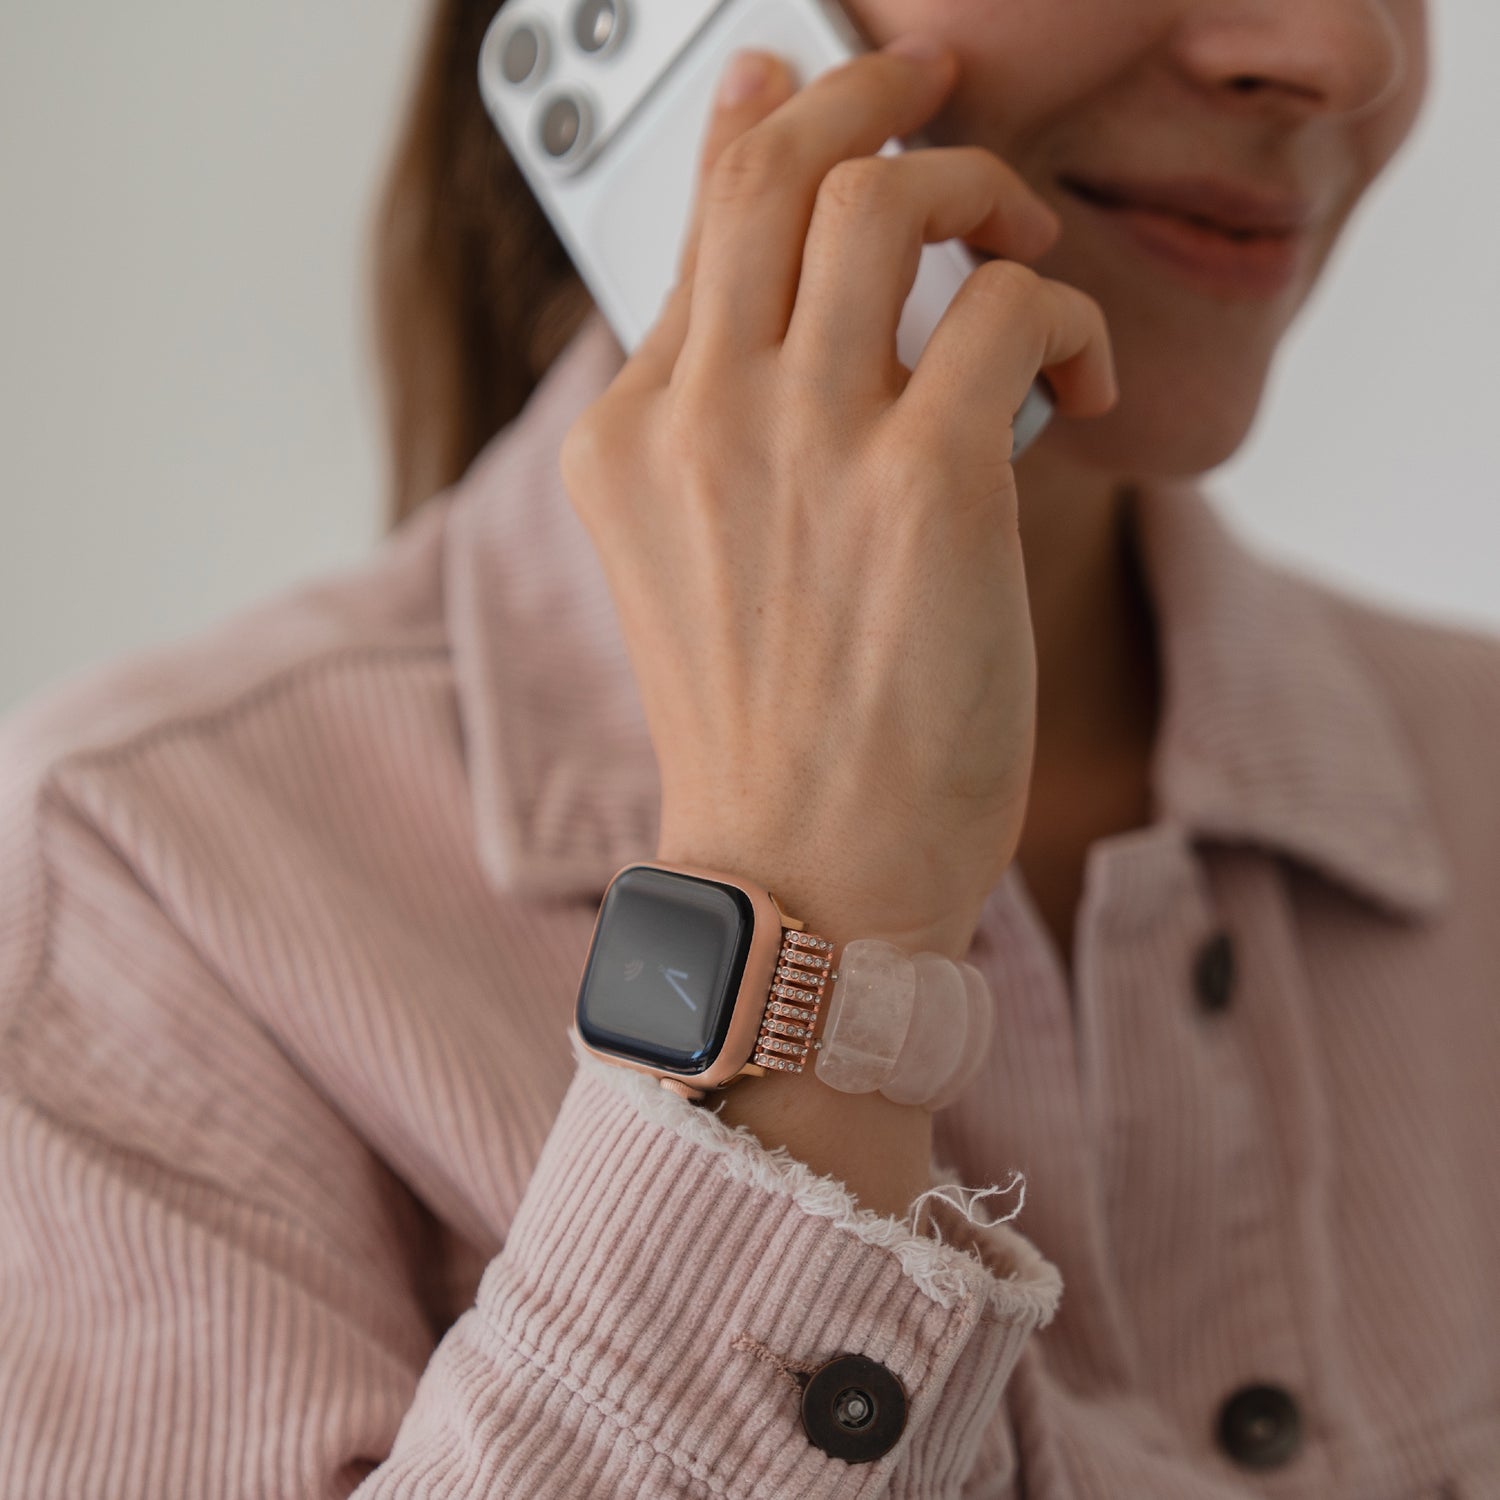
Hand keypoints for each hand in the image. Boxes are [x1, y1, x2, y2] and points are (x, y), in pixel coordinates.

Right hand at [559, 35, 1117, 961]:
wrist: (801, 879)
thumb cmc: (764, 734)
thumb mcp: (694, 564)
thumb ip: (715, 416)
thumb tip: (759, 286)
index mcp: (629, 437)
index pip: (699, 221)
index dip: (770, 127)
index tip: (819, 83)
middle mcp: (699, 419)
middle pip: (781, 166)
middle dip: (876, 92)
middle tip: (941, 84)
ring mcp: (804, 446)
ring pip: (893, 197)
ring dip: (984, 187)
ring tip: (1021, 245)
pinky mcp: (924, 488)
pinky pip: (1014, 308)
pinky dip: (1068, 316)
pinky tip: (1077, 379)